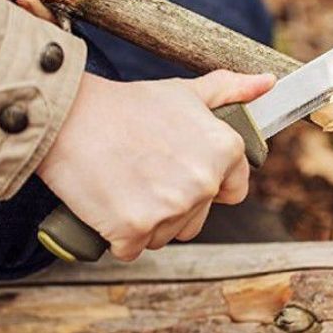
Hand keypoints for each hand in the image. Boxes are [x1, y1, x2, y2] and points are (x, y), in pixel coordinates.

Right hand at [35, 69, 273, 260]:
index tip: (174, 168)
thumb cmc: (122, 104)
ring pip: (165, 235)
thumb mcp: (180, 91)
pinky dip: (115, 233)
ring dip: (144, 219)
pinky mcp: (134, 229)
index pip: (233, 191)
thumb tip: (266, 83)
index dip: (204, 181)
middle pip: (195, 218)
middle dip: (169, 202)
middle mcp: (203, 181)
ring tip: (120, 181)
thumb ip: (228, 90)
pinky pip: (131, 248)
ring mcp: (170, 208)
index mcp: (222, 149)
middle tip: (138, 168)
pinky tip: (105, 199)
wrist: (65, 114)